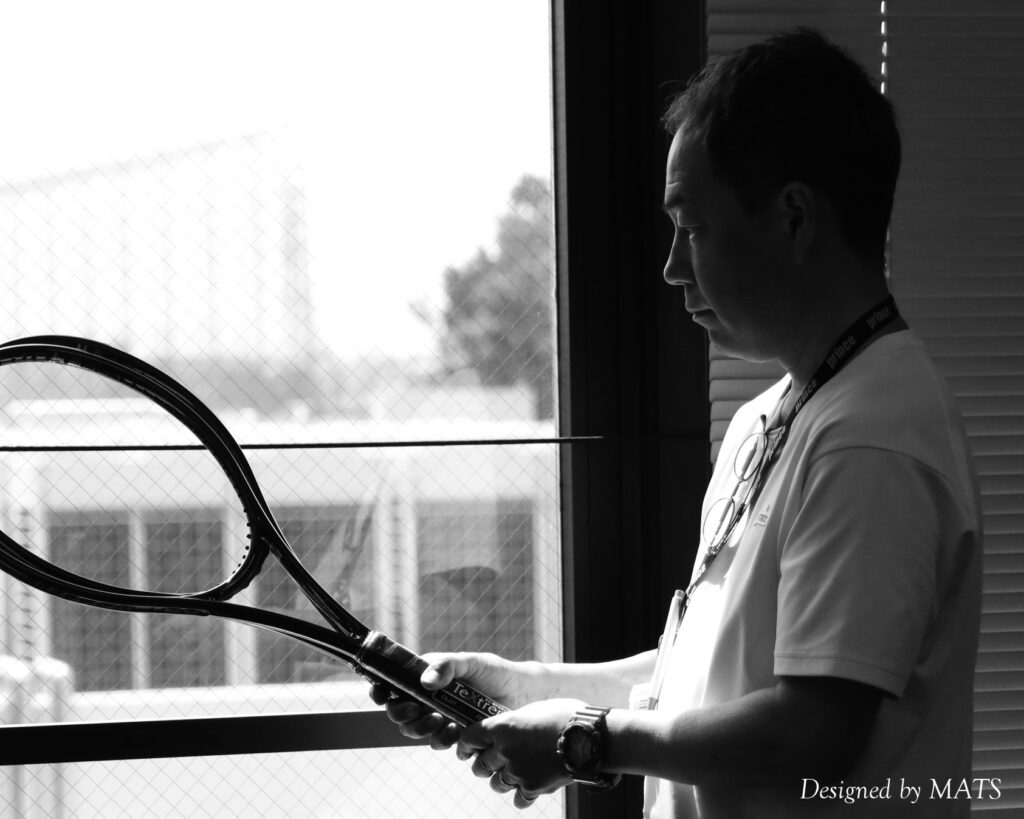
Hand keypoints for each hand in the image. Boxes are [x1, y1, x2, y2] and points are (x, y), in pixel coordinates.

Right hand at [370, 652, 539, 749]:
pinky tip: (458, 732)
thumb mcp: (470, 662)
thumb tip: (425, 681)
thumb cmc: (495, 672)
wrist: (523, 695)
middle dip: (402, 715)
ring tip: (440, 721)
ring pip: (416, 731)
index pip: (395, 684)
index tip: (380, 695)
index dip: (381, 690)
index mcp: (427, 677)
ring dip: (421, 729)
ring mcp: (442, 719)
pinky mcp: (457, 736)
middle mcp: (430, 700)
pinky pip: (441, 744)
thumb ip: (447, 666)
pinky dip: (445, 740)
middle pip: (400, 713)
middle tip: (416, 712)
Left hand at [457, 698, 585, 802]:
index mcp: (502, 726)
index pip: (469, 738)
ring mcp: (518, 771)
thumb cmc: (565, 716)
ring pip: (497, 783)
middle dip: (483, 765)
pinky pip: (518, 798)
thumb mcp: (534, 710)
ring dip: (502, 780)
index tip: (465, 751)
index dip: (464, 746)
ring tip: (513, 774)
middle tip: (489, 764)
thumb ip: (515, 723)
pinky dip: (522, 795)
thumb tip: (508, 730)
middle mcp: (505, 750)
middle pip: (480, 766)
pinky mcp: (533, 788)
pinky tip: (528, 788)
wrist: (588, 737)